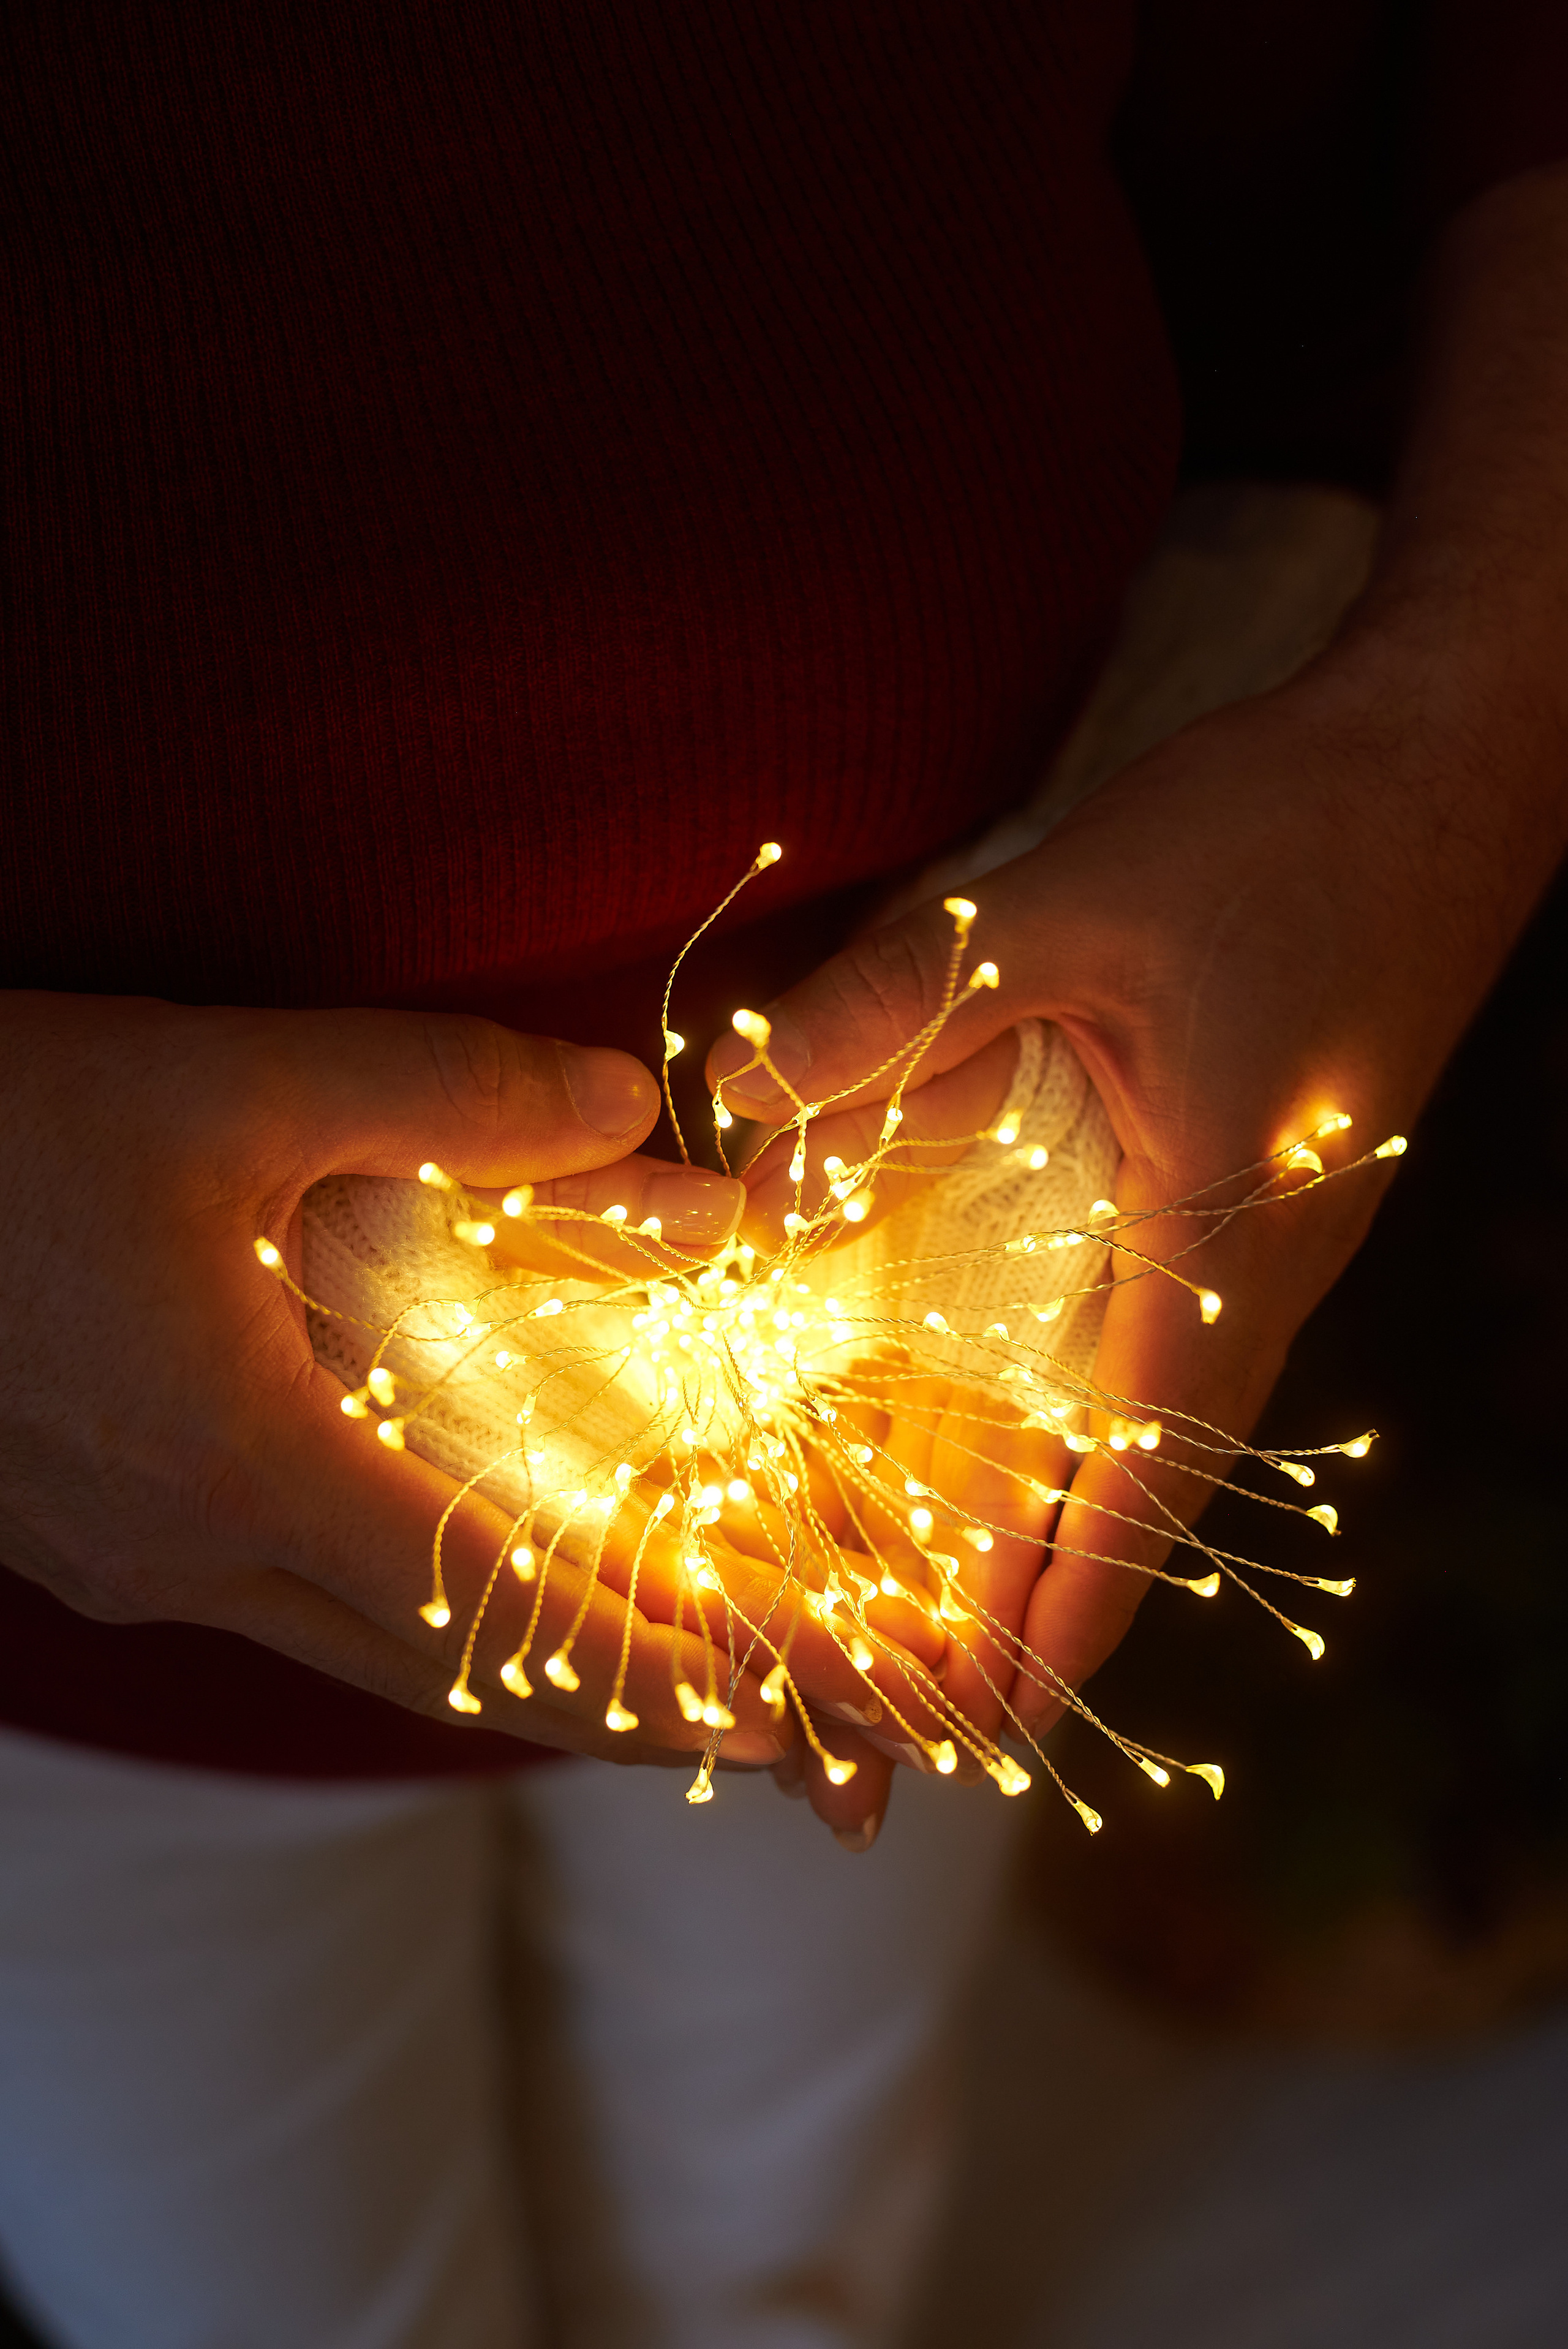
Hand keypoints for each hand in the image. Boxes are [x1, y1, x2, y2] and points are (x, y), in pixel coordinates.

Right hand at [0, 989, 795, 1766]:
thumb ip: (442, 1093)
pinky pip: (276, 1610)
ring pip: (353, 1653)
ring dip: (499, 1669)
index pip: (494, 1602)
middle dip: (602, 1707)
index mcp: (243, 1459)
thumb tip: (624, 1103)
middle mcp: (192, 1549)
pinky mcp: (89, 1538)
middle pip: (439, 1672)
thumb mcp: (222, 1083)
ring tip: (623, 1670)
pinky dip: (391, 1617)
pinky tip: (435, 1573)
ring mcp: (130, 1564)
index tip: (771, 1715)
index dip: (645, 1665)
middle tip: (741, 1728)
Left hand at [709, 655, 1558, 1743]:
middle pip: (1146, 1484)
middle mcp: (1249, 1266)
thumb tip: (737, 1094)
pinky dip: (1092, 1413)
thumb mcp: (1064, 905)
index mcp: (1216, 1233)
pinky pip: (1163, 1335)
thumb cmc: (1277, 838)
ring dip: (1068, 1519)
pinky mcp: (1255, 1181)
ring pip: (1154, 1419)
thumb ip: (897, 1003)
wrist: (1440, 769)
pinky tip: (1029, 1428)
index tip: (999, 1727)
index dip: (1066, 1609)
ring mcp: (1264, 1231)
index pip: (1139, 1476)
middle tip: (953, 1718)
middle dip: (1050, 1606)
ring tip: (966, 1614)